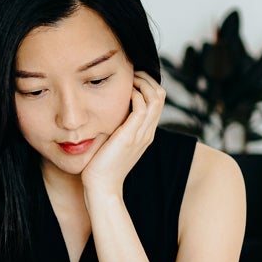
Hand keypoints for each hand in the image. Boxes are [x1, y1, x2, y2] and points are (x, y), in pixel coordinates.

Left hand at [80, 71, 164, 197]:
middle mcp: (147, 132)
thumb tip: (106, 110)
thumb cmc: (101, 166)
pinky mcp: (130, 136)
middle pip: (160, 95)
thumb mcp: (112, 142)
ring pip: (155, 98)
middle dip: (147, 78)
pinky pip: (141, 107)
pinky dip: (135, 94)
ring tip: (127, 78)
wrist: (102, 187)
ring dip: (142, 82)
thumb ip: (116, 127)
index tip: (131, 78)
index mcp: (145, 133)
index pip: (157, 100)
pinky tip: (123, 92)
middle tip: (130, 73)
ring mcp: (141, 134)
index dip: (147, 84)